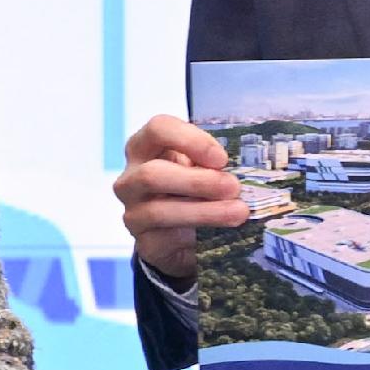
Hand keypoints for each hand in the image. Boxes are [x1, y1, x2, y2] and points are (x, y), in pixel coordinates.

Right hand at [115, 115, 243, 285]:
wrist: (175, 236)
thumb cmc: (188, 191)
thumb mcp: (197, 169)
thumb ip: (208, 164)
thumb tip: (238, 170)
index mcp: (144, 148)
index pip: (158, 129)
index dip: (191, 140)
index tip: (221, 158)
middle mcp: (130, 177)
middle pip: (152, 173)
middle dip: (198, 181)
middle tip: (233, 187)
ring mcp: (132, 211)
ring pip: (159, 209)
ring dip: (204, 210)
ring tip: (238, 211)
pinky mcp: (143, 240)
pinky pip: (167, 236)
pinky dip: (198, 230)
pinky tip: (221, 229)